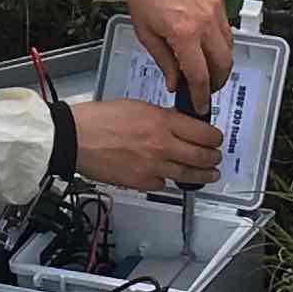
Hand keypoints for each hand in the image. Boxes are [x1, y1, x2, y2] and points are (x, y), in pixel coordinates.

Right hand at [74, 97, 221, 193]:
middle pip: (201, 156)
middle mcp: (162, 145)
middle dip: (213, 158)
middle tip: (216, 158)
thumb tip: (177, 125)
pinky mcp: (141, 183)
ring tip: (210, 176)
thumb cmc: (100, 119)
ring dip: (202, 176)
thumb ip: (161, 117)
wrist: (76, 138)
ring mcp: (153, 167)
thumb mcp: (137, 106)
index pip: (203, 132)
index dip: (214, 138)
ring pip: (188, 175)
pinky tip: (166, 178)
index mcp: (162, 121)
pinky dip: (166, 182)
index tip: (216, 139)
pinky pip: (162, 185)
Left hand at [118, 0, 233, 113]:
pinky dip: (221, 42)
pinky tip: (207, 45)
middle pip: (223, 64)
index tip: (201, 104)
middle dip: (217, 82)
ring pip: (229, 47)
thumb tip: (176, 84)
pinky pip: (227, 28)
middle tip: (206, 89)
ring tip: (207, 68)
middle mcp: (205, 22)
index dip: (202, 95)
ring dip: (221, 63)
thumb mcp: (145, 34)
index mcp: (184, 33)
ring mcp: (216, 9)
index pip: (200, 75)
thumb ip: (164, 62)